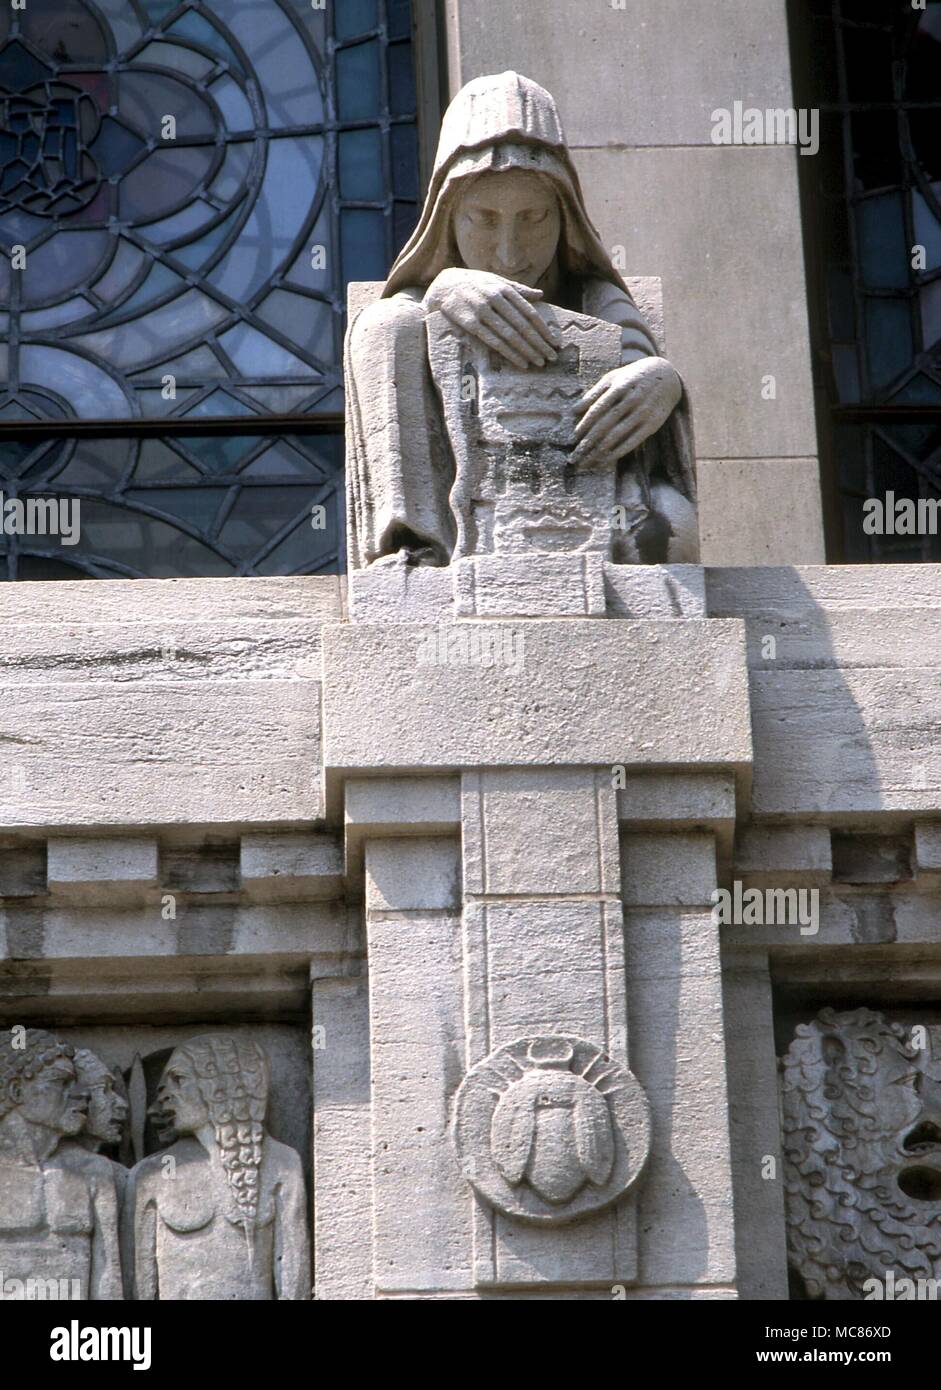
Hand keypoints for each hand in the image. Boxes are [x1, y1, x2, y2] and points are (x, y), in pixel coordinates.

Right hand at [424, 268, 558, 368]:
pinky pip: (494, 342)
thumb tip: (541, 295)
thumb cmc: (475, 284)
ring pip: (510, 335)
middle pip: (522, 326)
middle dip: (539, 343)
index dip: (544, 329)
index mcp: (505, 289)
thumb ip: (519, 289)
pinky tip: (520, 362)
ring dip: (526, 351)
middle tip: (552, 358)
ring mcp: (482, 311)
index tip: (555, 343)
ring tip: (539, 362)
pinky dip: (509, 353)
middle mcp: (495, 299)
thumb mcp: (497, 281)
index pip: (529, 313)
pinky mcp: (470, 324)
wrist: (445, 285)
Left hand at [571, 357, 681, 464]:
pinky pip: (632, 441)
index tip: (573, 439)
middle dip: (588, 443)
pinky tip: (605, 460)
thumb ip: (594, 393)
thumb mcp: (613, 378)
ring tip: (587, 462)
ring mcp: (643, 413)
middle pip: (606, 425)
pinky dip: (618, 452)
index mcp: (620, 387)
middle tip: (575, 457)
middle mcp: (632, 400)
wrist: (667, 377)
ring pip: (617, 436)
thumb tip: (573, 410)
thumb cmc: (633, 378)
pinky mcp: (652, 424)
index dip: (584, 425)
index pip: (598, 409)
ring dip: (600, 451)